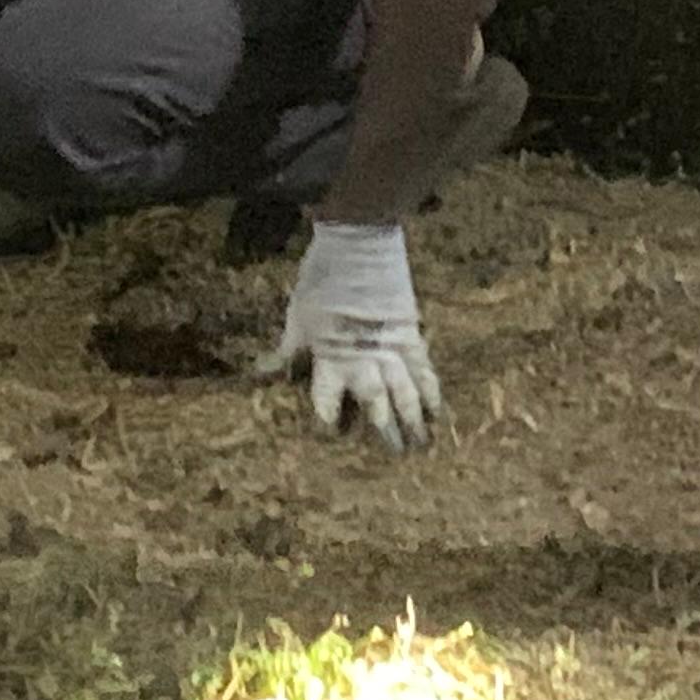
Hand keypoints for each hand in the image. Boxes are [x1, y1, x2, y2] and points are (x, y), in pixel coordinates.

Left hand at [256, 220, 444, 450]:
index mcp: (329, 359)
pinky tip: (439, 408)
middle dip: (386, 431)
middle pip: (377, 404)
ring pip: (406, 391)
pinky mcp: (411, 332)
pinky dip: (432, 389)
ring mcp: (391, 347)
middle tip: (397, 456)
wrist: (360, 242)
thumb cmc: (321, 280)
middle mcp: (363, 360)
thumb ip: (286, 353)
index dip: (327, 425)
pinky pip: (425, 368)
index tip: (331, 443)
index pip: (326, 403)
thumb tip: (260, 374)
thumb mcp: (296, 318)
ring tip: (422, 443)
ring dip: (414, 418)